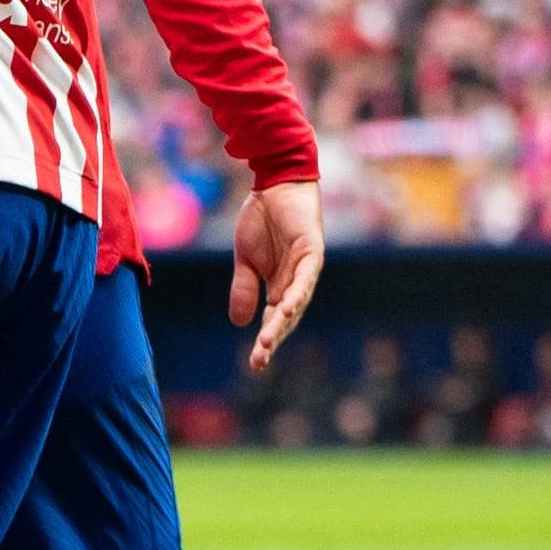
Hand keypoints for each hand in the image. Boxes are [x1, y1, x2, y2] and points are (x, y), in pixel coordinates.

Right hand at [228, 177, 325, 374]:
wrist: (274, 184)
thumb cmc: (262, 219)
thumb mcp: (245, 259)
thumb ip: (244, 288)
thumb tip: (239, 323)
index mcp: (279, 286)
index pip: (273, 321)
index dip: (266, 342)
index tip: (255, 365)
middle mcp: (296, 282)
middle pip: (286, 318)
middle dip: (273, 339)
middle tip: (259, 361)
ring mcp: (306, 268)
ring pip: (296, 302)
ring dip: (283, 322)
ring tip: (269, 340)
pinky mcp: (312, 251)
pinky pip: (305, 277)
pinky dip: (297, 293)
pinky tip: (286, 309)